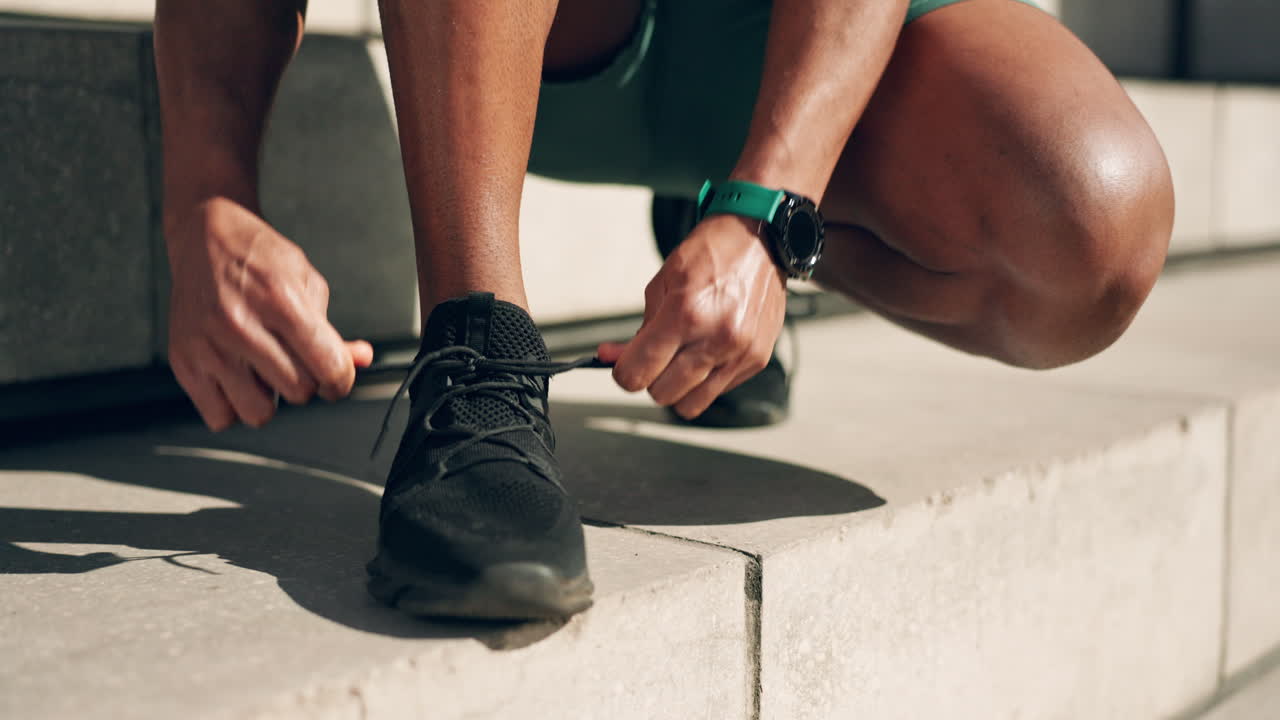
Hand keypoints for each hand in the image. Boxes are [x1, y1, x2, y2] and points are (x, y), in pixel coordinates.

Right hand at [165, 197, 372, 430]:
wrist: (205, 240)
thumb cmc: (257, 258)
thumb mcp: (307, 282)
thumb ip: (332, 330)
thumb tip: (359, 360)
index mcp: (279, 301)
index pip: (328, 367)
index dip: (341, 380)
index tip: (336, 378)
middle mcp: (240, 325)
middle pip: (298, 392)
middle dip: (306, 383)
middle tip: (296, 364)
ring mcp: (208, 346)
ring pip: (258, 413)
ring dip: (270, 399)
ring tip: (264, 371)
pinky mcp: (183, 362)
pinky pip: (220, 417)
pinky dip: (234, 407)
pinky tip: (238, 380)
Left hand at [598, 213, 785, 418]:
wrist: (760, 241)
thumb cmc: (712, 255)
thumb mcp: (662, 283)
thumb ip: (639, 327)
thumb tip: (613, 357)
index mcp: (686, 314)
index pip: (639, 373)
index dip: (623, 373)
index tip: (624, 366)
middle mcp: (716, 338)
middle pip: (662, 394)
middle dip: (651, 378)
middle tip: (654, 358)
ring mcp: (740, 353)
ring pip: (691, 403)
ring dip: (678, 387)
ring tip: (680, 360)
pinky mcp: (756, 360)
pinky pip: (718, 391)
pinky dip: (706, 380)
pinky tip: (707, 353)